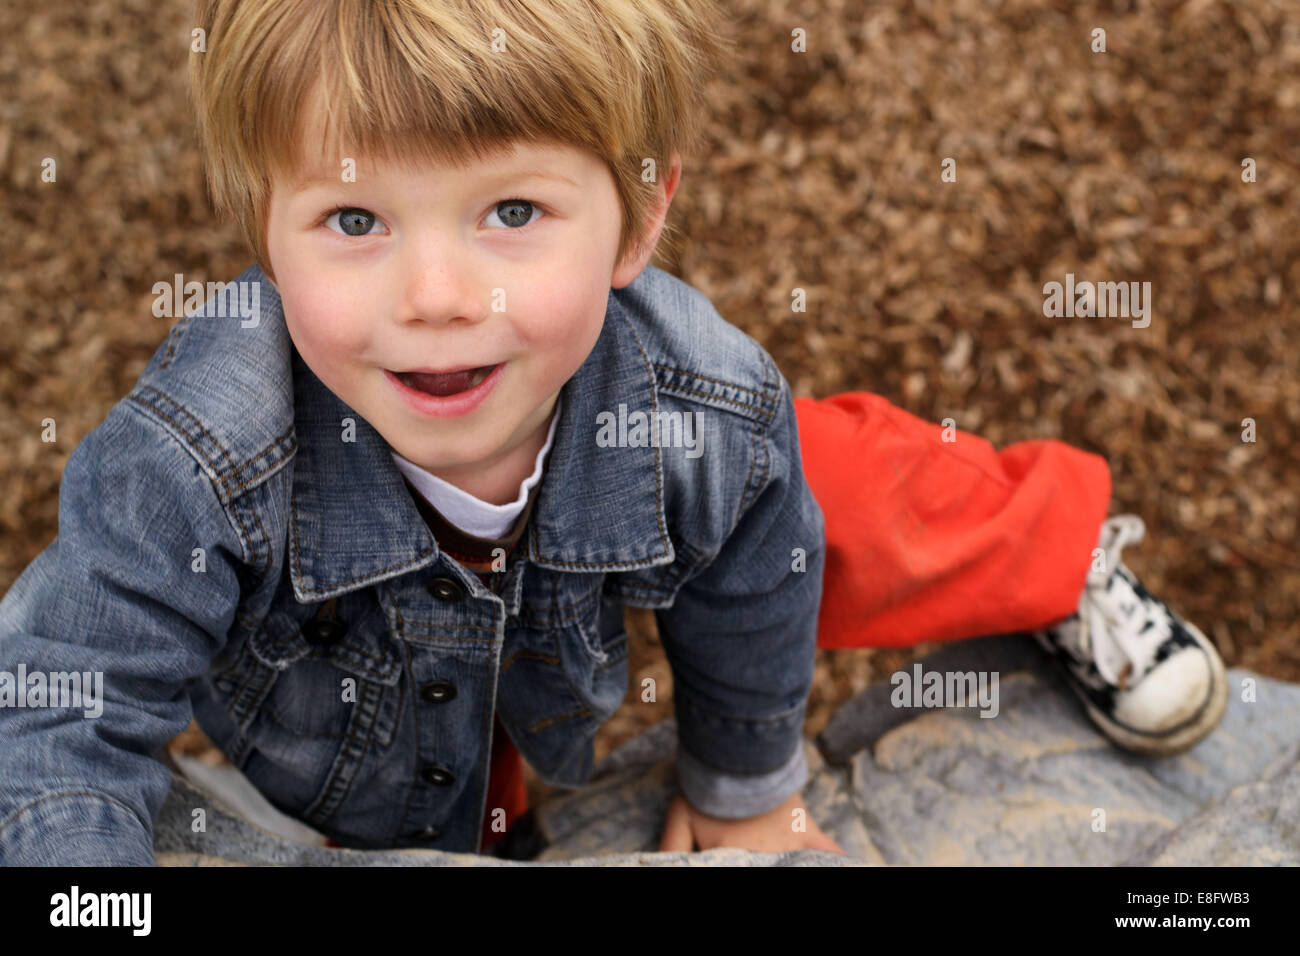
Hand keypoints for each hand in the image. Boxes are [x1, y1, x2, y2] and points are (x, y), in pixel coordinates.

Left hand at [657, 788, 846, 855]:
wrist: (740, 752)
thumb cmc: (707, 787)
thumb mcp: (679, 818)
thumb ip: (671, 847)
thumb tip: (656, 866)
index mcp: (734, 860)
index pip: (733, 867)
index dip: (732, 864)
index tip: (733, 862)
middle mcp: (764, 858)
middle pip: (765, 866)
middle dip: (762, 862)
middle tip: (759, 855)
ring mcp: (788, 846)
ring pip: (797, 867)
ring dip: (792, 866)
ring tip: (786, 862)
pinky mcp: (805, 828)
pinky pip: (827, 850)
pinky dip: (837, 860)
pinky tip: (847, 866)